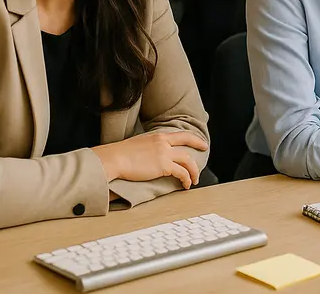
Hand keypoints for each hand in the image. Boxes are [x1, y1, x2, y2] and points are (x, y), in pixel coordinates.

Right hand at [92, 131, 207, 189]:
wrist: (114, 159)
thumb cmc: (120, 155)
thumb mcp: (138, 144)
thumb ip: (148, 147)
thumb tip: (151, 156)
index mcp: (157, 136)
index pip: (180, 134)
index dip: (193, 138)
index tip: (200, 142)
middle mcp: (163, 142)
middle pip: (187, 143)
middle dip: (198, 146)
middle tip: (205, 150)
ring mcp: (164, 153)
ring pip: (187, 161)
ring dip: (193, 171)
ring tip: (194, 179)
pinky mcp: (164, 166)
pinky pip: (182, 173)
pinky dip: (186, 179)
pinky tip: (186, 185)